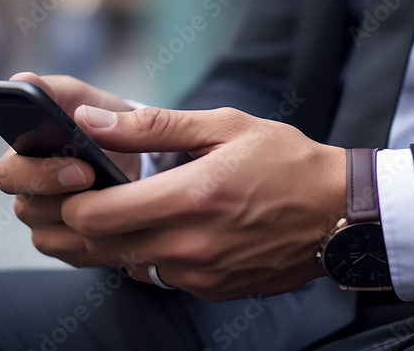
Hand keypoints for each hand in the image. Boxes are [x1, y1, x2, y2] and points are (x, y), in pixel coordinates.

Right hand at [0, 72, 140, 266]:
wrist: (138, 149)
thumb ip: (55, 90)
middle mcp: (27, 194)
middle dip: (66, 197)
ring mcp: (45, 223)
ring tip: (121, 200)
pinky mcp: (67, 245)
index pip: (7, 175)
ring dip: (87, 218)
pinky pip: (75, 253)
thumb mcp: (84, 98)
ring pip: (51, 235)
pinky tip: (124, 222)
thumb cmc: (103, 118)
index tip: (82, 165)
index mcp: (22, 157)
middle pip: (28, 209)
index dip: (39, 174)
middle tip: (100, 180)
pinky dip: (99, 239)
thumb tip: (22, 81)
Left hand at [61, 105, 346, 300]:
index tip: (81, 181)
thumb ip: (152, 127)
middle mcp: (190, 245)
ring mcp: (201, 274)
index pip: (96, 216)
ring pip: (127, 264)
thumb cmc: (286, 160)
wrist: (340, 211)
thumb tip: (90, 122)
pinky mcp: (214, 290)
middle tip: (99, 192)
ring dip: (119, 239)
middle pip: (101, 246)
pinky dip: (152, 255)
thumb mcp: (224, 126)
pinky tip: (173, 227)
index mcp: (189, 197)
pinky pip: (161, 277)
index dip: (73, 200)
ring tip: (137, 207)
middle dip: (87, 220)